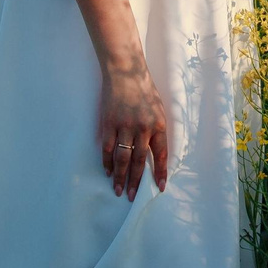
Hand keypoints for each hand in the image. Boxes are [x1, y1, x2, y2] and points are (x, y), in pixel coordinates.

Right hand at [97, 62, 169, 198]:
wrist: (125, 70)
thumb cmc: (144, 89)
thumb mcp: (158, 108)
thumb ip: (157, 130)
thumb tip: (155, 153)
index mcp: (158, 125)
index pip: (161, 155)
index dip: (160, 173)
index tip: (160, 188)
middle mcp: (142, 128)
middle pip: (139, 161)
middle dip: (136, 181)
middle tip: (132, 197)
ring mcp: (124, 126)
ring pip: (122, 158)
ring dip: (119, 176)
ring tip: (118, 190)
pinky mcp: (109, 123)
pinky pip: (107, 148)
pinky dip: (107, 162)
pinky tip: (107, 171)